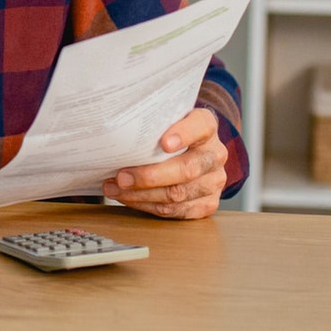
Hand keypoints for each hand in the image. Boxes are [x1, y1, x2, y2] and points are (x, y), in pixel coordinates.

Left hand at [101, 107, 227, 219]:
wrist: (188, 150)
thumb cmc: (168, 132)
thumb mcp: (163, 120)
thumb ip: (151, 122)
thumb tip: (117, 130)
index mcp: (206, 126)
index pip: (200, 126)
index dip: (183, 135)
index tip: (164, 143)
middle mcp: (215, 154)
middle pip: (186, 170)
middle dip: (149, 176)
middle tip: (121, 177)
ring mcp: (214, 181)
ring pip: (178, 194)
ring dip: (142, 195)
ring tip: (115, 189)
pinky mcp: (208, 204)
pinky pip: (176, 211)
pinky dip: (148, 206)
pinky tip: (129, 199)